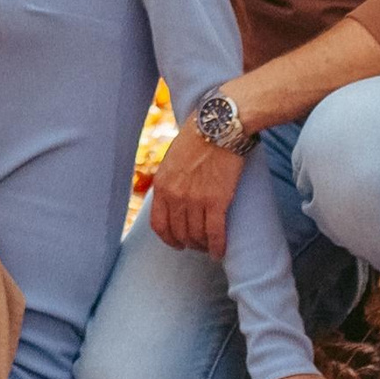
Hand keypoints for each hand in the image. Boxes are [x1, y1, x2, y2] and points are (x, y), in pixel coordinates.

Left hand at [148, 127, 246, 254]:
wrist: (219, 126)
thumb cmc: (198, 138)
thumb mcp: (172, 159)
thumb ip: (171, 180)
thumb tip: (174, 197)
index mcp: (161, 185)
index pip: (158, 224)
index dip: (168, 239)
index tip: (177, 243)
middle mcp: (175, 196)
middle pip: (179, 233)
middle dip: (188, 243)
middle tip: (198, 245)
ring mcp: (195, 200)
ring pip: (197, 236)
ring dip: (203, 246)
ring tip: (210, 247)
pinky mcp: (217, 201)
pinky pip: (214, 233)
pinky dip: (218, 246)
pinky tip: (220, 252)